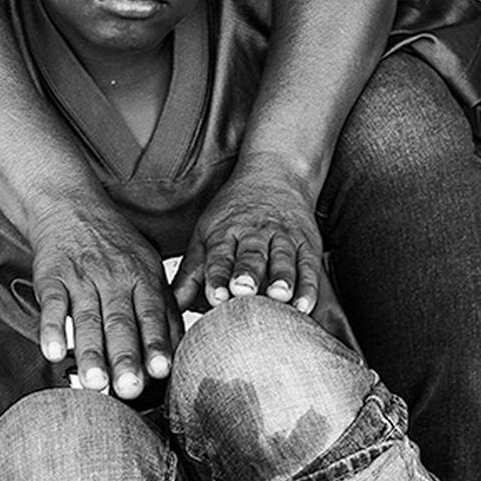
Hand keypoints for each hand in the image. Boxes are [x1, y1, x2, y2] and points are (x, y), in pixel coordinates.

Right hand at [31, 194, 182, 402]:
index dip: (156, 343)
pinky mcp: (52, 277)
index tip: (161, 371)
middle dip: (125, 357)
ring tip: (95, 384)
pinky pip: (53, 305)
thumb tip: (177, 352)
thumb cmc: (115, 246)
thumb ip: (162, 308)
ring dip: (91, 353)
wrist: (70, 207)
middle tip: (130, 389)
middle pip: (120, 322)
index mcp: (142, 277)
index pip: (152, 314)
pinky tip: (53, 353)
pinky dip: (52, 329)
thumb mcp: (148, 267)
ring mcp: (82, 277)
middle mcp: (114, 277)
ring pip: (88, 319)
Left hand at [172, 154, 324, 317]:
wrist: (276, 175)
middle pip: (251, 255)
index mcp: (225, 232)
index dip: (217, 275)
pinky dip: (308, 286)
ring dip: (282, 279)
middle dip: (247, 273)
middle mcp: (255, 234)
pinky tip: (304, 305)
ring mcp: (283, 237)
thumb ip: (190, 273)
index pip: (219, 255)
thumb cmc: (234, 213)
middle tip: (243, 291)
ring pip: (283, 259)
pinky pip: (309, 266)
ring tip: (279, 296)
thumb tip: (172, 305)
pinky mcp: (307, 243)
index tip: (215, 296)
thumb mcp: (206, 235)